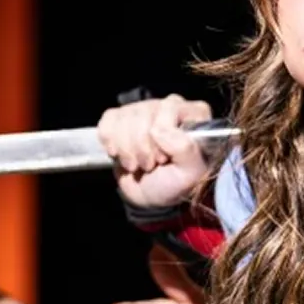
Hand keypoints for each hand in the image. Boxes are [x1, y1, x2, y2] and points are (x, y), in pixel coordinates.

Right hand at [98, 94, 215, 210]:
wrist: (152, 197)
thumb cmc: (175, 183)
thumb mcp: (190, 173)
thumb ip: (186, 149)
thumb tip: (158, 129)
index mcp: (194, 113)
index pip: (169, 108)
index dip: (161, 138)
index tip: (164, 159)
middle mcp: (170, 106)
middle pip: (142, 114)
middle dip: (141, 147)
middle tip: (149, 165)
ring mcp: (144, 109)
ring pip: (124, 118)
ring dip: (126, 149)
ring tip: (137, 164)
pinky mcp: (122, 118)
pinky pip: (108, 119)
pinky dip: (110, 141)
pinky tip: (119, 154)